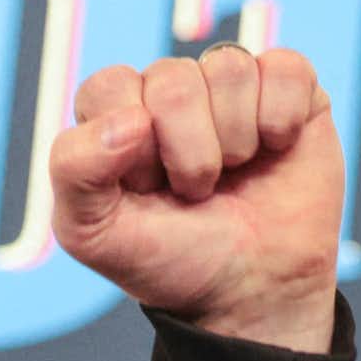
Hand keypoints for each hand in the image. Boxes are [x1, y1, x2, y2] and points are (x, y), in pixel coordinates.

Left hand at [48, 47, 343, 353]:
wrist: (250, 292)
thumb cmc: (168, 259)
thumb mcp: (92, 234)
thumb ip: (74, 172)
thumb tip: (130, 118)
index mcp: (113, 116)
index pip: (110, 86)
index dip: (130, 144)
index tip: (144, 188)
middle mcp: (167, 92)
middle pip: (173, 79)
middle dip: (188, 153)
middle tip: (194, 191)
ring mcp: (227, 87)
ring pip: (229, 68)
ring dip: (234, 140)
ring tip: (232, 176)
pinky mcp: (286, 88)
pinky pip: (284, 68)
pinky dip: (281, 120)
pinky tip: (273, 150)